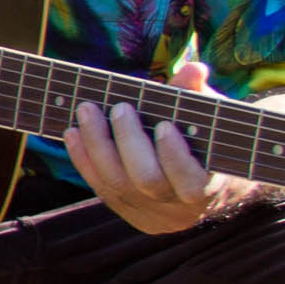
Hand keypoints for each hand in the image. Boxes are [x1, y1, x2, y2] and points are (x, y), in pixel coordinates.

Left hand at [66, 57, 259, 235]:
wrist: (205, 183)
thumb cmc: (208, 142)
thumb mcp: (212, 121)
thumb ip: (200, 97)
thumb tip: (195, 70)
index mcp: (209, 189)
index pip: (191, 182)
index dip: (174, 156)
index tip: (164, 125)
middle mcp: (178, 209)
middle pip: (147, 181)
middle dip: (129, 142)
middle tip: (120, 108)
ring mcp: (149, 213)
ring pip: (116, 186)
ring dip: (97, 146)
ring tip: (87, 112)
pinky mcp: (126, 211)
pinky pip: (99, 187)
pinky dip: (84, 160)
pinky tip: (72, 133)